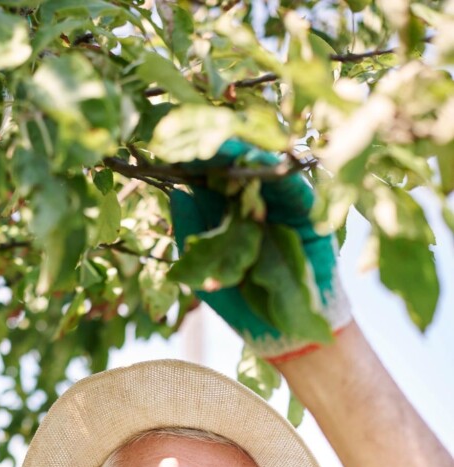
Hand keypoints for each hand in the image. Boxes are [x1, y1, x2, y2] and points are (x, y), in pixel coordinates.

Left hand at [170, 140, 351, 361]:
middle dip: (213, 145)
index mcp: (226, 213)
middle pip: (234, 165)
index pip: (208, 178)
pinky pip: (292, 186)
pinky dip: (275, 171)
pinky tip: (255, 158)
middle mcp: (253, 203)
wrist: (281, 334)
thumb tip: (176, 192)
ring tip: (218, 135)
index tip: (166, 142)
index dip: (191, 160)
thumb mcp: (203, 270)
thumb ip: (191, 233)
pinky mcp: (308, 212)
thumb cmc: (242, 304)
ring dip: (242, 150)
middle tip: (190, 124)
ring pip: (262, 169)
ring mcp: (281, 205)